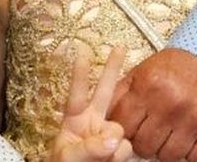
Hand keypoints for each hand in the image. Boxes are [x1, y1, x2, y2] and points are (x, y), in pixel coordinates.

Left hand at [50, 44, 131, 161]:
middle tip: (119, 47)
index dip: (79, 73)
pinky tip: (112, 161)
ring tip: (101, 161)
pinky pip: (128, 147)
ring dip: (113, 145)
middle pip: (104, 91)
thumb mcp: (68, 158)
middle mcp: (94, 123)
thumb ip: (88, 148)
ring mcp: (108, 136)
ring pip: (120, 129)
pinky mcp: (120, 150)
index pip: (76, 93)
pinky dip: (120, 157)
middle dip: (112, 69)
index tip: (81, 51)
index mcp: (74, 120)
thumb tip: (114, 139)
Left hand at [108, 48, 196, 161]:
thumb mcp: (145, 70)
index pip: (123, 125)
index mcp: (149, 85)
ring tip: (170, 134)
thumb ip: (123, 92)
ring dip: (167, 149)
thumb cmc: (180, 66)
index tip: (128, 130)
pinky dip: (189, 153)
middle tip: (151, 133)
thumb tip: (104, 117)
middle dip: (144, 142)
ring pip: (168, 156)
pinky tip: (188, 137)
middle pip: (144, 145)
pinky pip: (194, 159)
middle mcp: (172, 103)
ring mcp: (196, 118)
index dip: (123, 130)